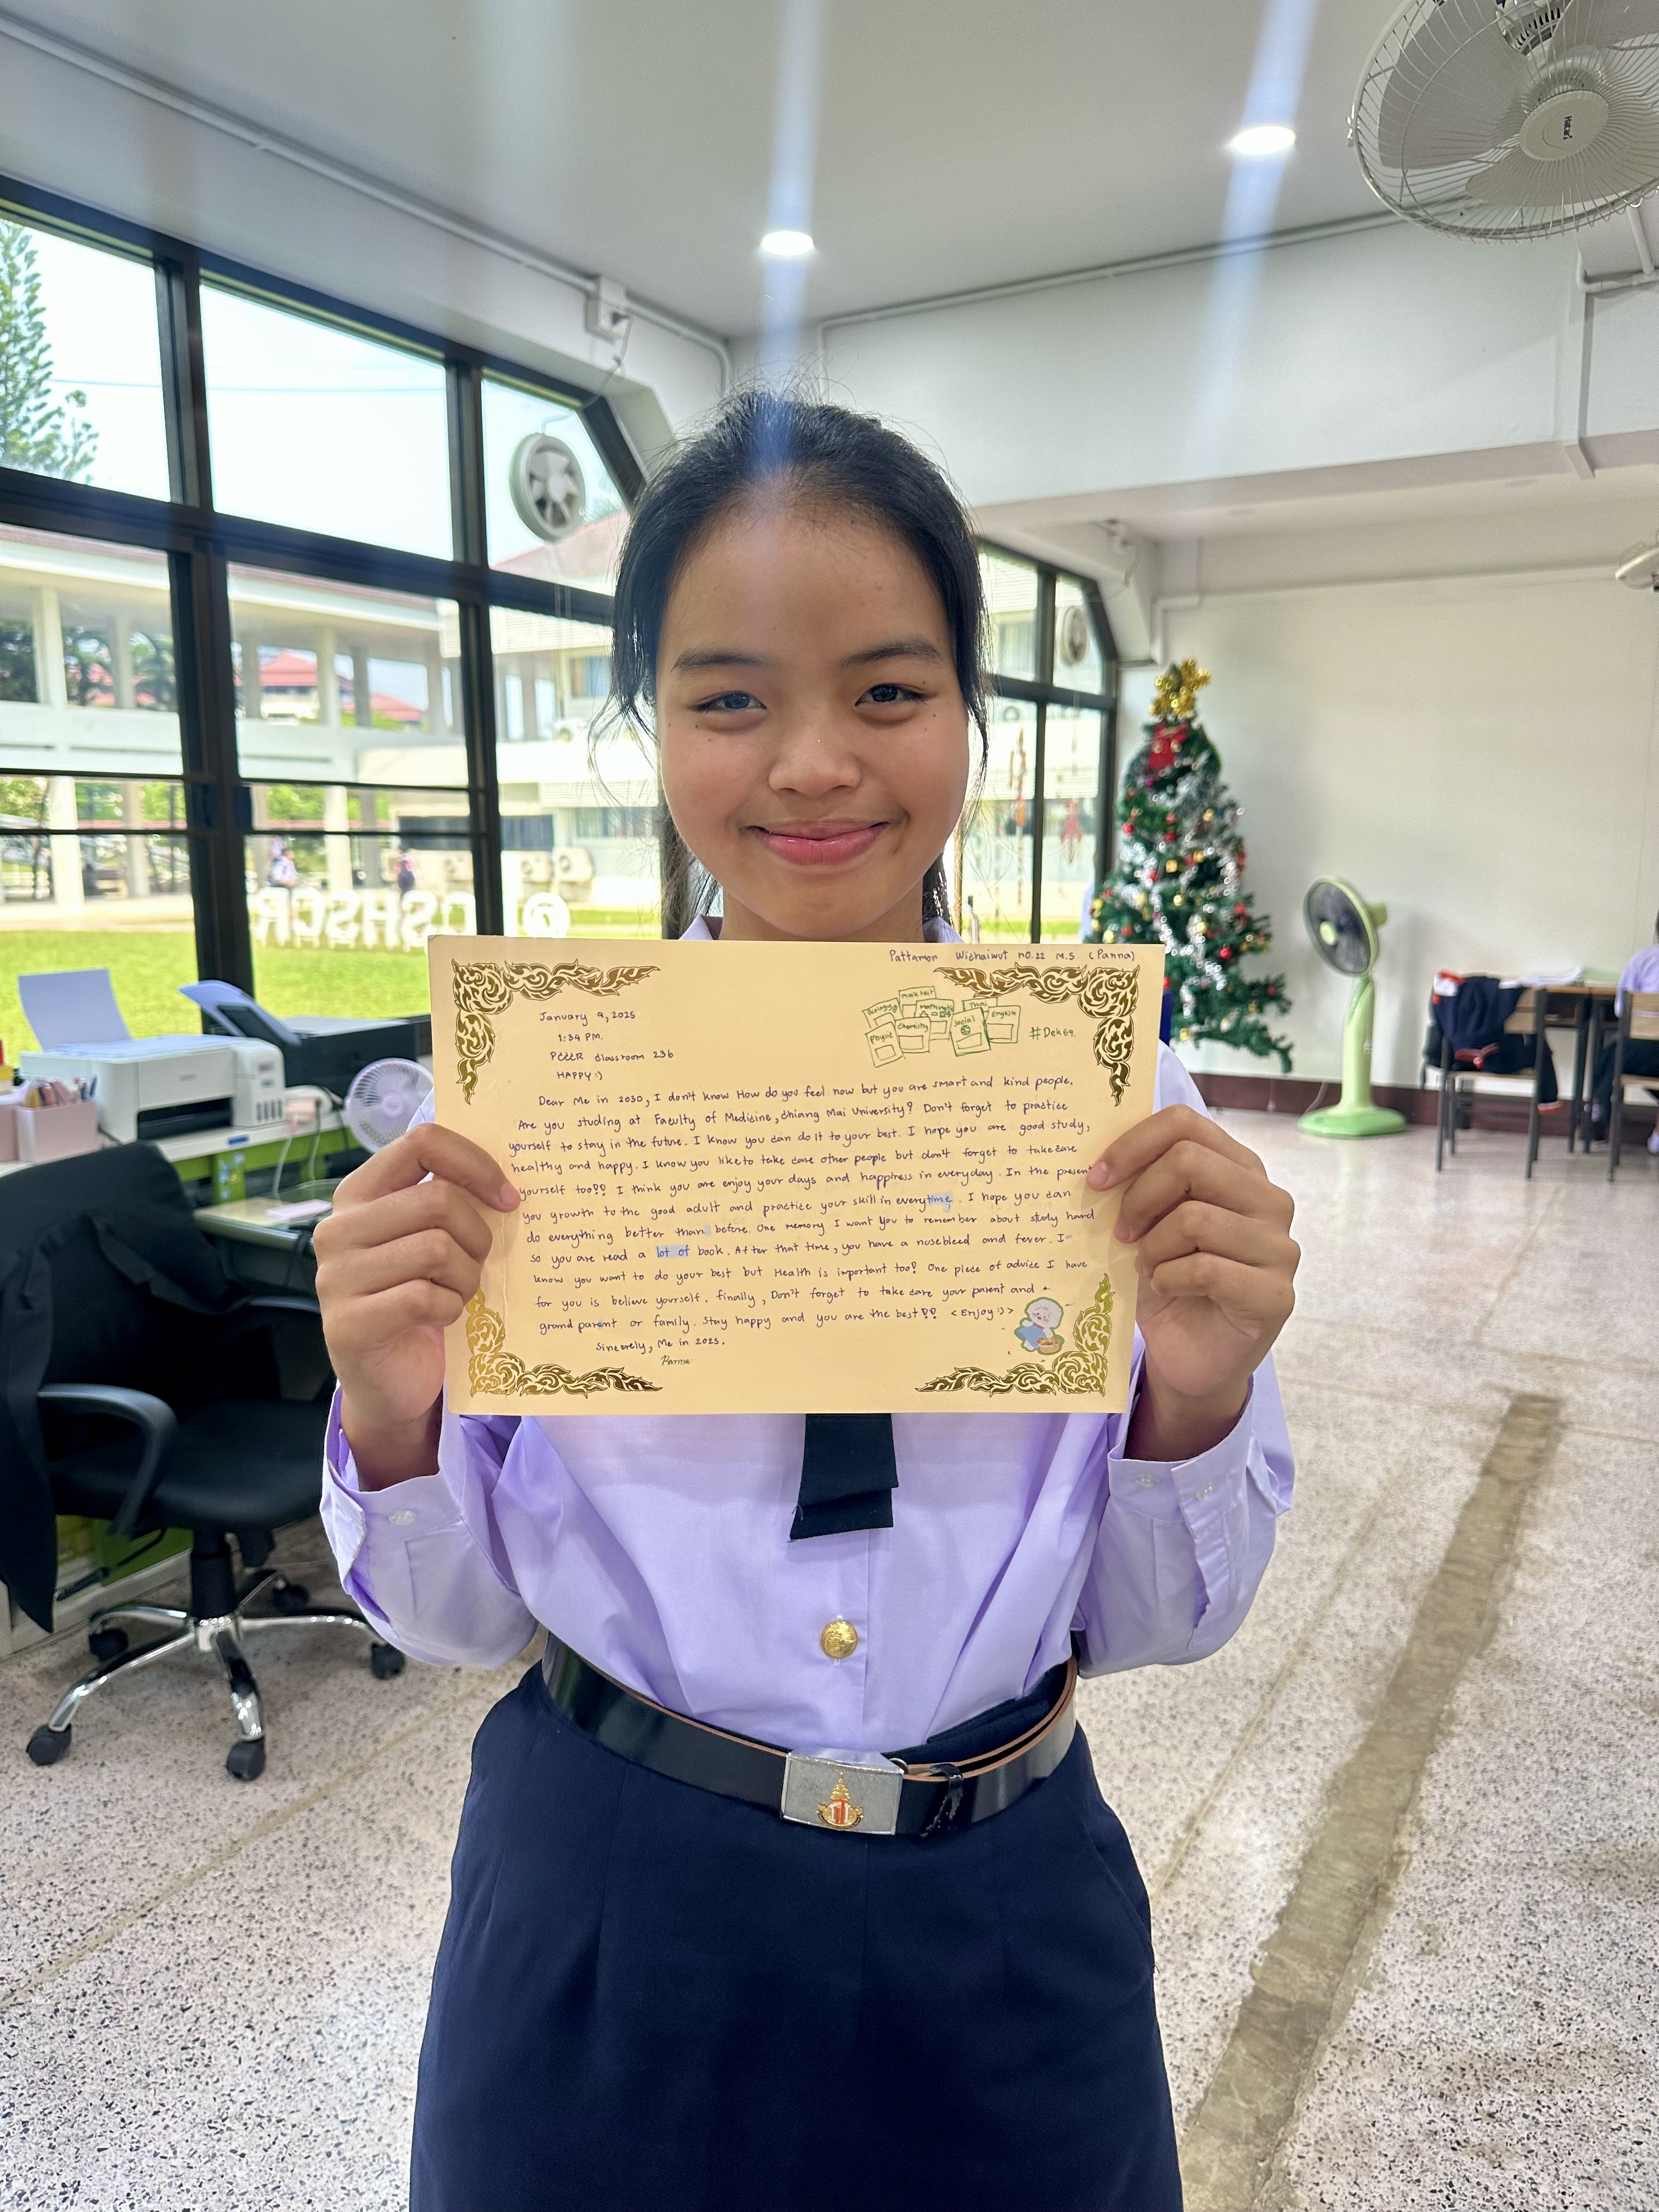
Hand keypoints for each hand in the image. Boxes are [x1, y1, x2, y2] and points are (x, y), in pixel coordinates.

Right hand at [313, 1125, 519, 1487]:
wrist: (391, 1380)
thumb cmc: (419, 1297)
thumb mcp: (431, 1238)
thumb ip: (450, 1202)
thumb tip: (507, 1178)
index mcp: (359, 1193)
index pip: (422, 1143)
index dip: (475, 1164)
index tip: (508, 1199)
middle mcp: (338, 1229)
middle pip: (438, 1200)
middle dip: (478, 1235)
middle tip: (480, 1263)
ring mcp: (336, 1278)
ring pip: (436, 1249)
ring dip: (466, 1277)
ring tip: (457, 1292)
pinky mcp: (348, 1325)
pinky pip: (425, 1299)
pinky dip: (450, 1309)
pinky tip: (442, 1317)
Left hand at [1087, 1104, 1297, 1461]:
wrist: (1190, 1357)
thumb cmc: (1169, 1281)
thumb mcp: (1149, 1224)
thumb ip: (1141, 1184)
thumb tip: (1097, 1157)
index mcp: (1240, 1169)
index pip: (1186, 1124)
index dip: (1133, 1144)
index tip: (1096, 1178)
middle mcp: (1270, 1200)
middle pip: (1190, 1161)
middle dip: (1139, 1197)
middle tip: (1120, 1233)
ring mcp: (1280, 1248)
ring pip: (1195, 1218)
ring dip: (1154, 1247)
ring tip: (1148, 1268)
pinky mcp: (1276, 1295)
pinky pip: (1206, 1269)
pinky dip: (1169, 1279)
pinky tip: (1166, 1289)